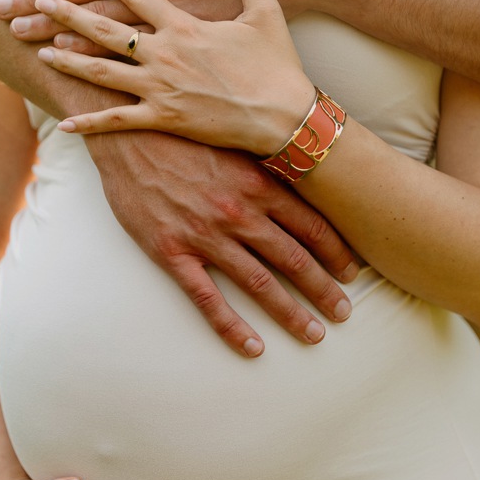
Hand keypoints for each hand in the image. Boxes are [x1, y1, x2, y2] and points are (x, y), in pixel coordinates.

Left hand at [36, 0, 313, 154]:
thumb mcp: (265, 10)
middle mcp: (165, 53)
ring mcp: (161, 87)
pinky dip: (91, 121)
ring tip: (38, 49)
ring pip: (102, 71)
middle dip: (64, 13)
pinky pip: (119, 121)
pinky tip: (64, 122)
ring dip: (67, 59)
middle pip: (103, 27)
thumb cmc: (277, 65)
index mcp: (185, 24)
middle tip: (30, 2)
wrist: (285, 116)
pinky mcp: (165, 119)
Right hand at [86, 130, 356, 355]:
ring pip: (259, 283)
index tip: (352, 272)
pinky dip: (232, 327)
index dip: (336, 252)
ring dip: (291, 313)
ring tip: (314, 334)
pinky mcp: (171, 252)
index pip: (311, 225)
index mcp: (257, 183)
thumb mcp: (233, 140)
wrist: (127, 133)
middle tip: (344, 314)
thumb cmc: (182, 132)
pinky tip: (253, 347)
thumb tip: (301, 177)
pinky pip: (208, 299)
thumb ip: (265, 165)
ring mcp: (205, 235)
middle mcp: (238, 213)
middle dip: (323, 290)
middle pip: (294, 260)